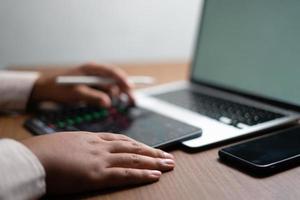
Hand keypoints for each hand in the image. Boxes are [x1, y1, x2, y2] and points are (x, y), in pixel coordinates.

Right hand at [21, 132, 174, 194]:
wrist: (32, 157)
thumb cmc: (42, 151)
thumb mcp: (64, 142)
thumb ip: (78, 145)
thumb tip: (80, 150)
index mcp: (91, 138)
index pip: (121, 139)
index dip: (137, 144)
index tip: (148, 147)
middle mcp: (100, 146)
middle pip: (133, 147)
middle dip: (152, 151)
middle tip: (168, 154)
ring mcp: (101, 160)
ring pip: (134, 159)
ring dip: (154, 161)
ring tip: (169, 163)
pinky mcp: (98, 175)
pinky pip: (126, 174)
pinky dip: (142, 174)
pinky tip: (155, 175)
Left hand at [30, 63, 133, 106]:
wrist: (46, 89)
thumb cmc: (59, 88)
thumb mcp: (75, 93)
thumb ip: (92, 97)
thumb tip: (108, 102)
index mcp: (92, 69)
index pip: (111, 72)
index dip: (122, 79)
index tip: (130, 87)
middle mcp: (96, 73)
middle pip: (115, 80)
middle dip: (124, 90)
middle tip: (133, 101)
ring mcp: (95, 81)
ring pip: (111, 88)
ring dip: (116, 96)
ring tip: (119, 104)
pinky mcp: (93, 88)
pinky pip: (105, 93)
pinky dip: (109, 99)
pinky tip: (110, 104)